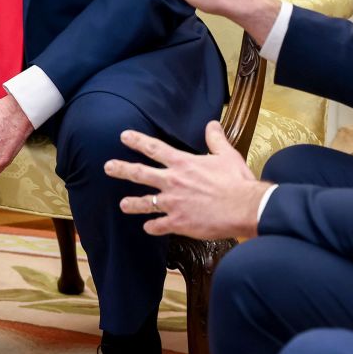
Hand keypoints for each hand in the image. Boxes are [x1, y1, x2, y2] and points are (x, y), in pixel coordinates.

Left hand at [104, 121, 268, 239]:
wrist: (244, 207)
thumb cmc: (236, 181)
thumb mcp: (226, 155)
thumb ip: (215, 140)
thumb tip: (211, 124)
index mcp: (183, 163)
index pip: (154, 148)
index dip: (137, 141)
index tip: (123, 136)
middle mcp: (173, 181)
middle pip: (140, 173)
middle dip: (122, 169)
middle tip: (108, 167)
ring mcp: (173, 203)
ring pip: (145, 202)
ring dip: (132, 204)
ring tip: (122, 205)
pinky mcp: (179, 222)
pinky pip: (159, 226)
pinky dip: (152, 227)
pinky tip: (148, 228)